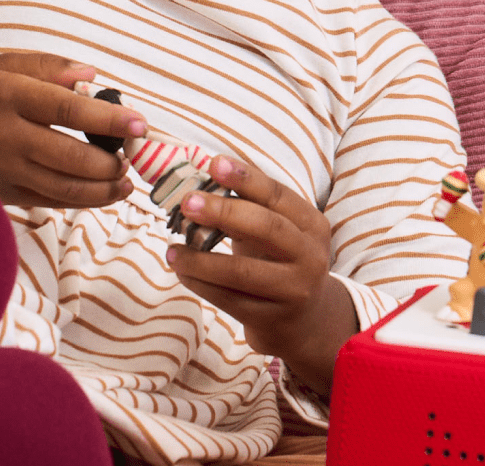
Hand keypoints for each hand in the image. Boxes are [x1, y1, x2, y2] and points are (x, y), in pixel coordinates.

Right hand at [0, 52, 146, 208]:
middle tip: (134, 153)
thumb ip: (50, 66)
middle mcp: (4, 136)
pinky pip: (51, 202)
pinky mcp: (3, 194)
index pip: (68, 108)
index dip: (108, 119)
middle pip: (71, 157)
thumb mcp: (5, 65)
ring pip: (64, 188)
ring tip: (126, 179)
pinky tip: (105, 192)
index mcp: (8, 96)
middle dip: (112, 160)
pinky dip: (83, 201)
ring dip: (104, 188)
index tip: (140, 124)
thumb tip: (93, 75)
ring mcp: (3, 170)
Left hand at [164, 157, 357, 396]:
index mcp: (312, 225)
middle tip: (187, 202)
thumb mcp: (273, 230)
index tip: (214, 164)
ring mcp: (294, 291)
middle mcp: (310, 256)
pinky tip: (181, 270)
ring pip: (242, 272)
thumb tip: (200, 181)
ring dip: (201, 259)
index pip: (278, 195)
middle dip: (224, 212)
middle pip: (266, 229)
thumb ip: (246, 206)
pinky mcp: (272, 319)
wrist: (302, 320)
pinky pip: (229, 300)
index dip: (246, 178)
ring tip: (172, 250)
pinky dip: (200, 283)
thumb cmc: (278, 260)